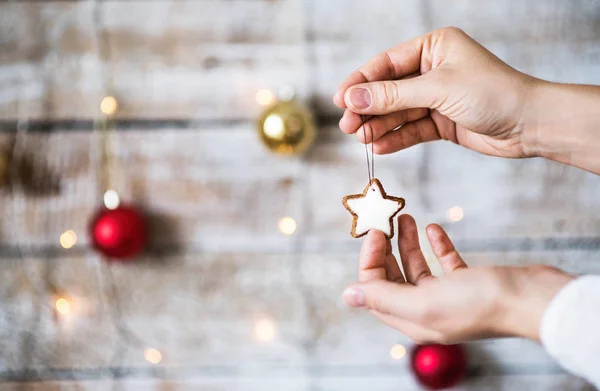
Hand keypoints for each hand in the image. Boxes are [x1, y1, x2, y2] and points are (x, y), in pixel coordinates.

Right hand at [334, 27, 538, 158]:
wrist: (530, 124)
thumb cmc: (492, 93)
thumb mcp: (437, 90)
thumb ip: (392, 95)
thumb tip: (353, 99)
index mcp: (434, 47)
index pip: (387, 64)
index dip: (361, 82)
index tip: (340, 100)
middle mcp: (434, 70)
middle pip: (389, 90)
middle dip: (368, 108)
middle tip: (347, 126)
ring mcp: (437, 97)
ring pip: (398, 112)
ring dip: (379, 126)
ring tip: (360, 139)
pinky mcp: (442, 122)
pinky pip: (412, 129)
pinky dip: (396, 138)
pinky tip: (379, 147)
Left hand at [342, 215, 573, 343]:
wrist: (532, 299)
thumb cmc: (481, 303)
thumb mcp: (424, 301)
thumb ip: (384, 297)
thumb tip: (349, 295)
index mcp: (412, 319)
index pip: (375, 290)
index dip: (370, 260)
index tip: (375, 231)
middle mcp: (427, 310)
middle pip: (393, 278)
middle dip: (385, 249)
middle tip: (385, 220)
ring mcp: (448, 297)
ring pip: (417, 267)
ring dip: (408, 242)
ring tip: (405, 216)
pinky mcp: (469, 283)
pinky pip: (444, 262)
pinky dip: (436, 245)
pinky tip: (434, 227)